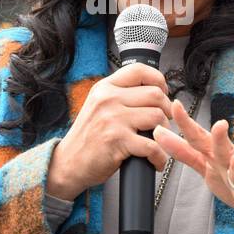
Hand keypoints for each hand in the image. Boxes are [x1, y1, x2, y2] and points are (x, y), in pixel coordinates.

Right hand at [45, 63, 173, 198]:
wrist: (68, 163)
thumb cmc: (87, 138)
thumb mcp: (98, 106)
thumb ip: (120, 96)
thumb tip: (154, 91)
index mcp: (105, 88)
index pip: (139, 70)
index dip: (158, 80)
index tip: (163, 93)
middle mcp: (108, 99)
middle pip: (155, 94)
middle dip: (166, 110)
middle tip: (163, 122)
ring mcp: (112, 119)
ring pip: (157, 117)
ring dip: (165, 133)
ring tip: (159, 141)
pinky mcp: (117, 141)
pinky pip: (152, 145)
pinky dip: (159, 157)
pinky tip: (155, 160)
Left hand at [153, 100, 233, 233]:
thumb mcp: (207, 163)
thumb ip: (184, 151)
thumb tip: (159, 133)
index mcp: (216, 155)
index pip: (199, 136)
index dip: (186, 122)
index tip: (175, 105)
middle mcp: (230, 163)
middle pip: (223, 149)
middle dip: (220, 138)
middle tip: (220, 125)